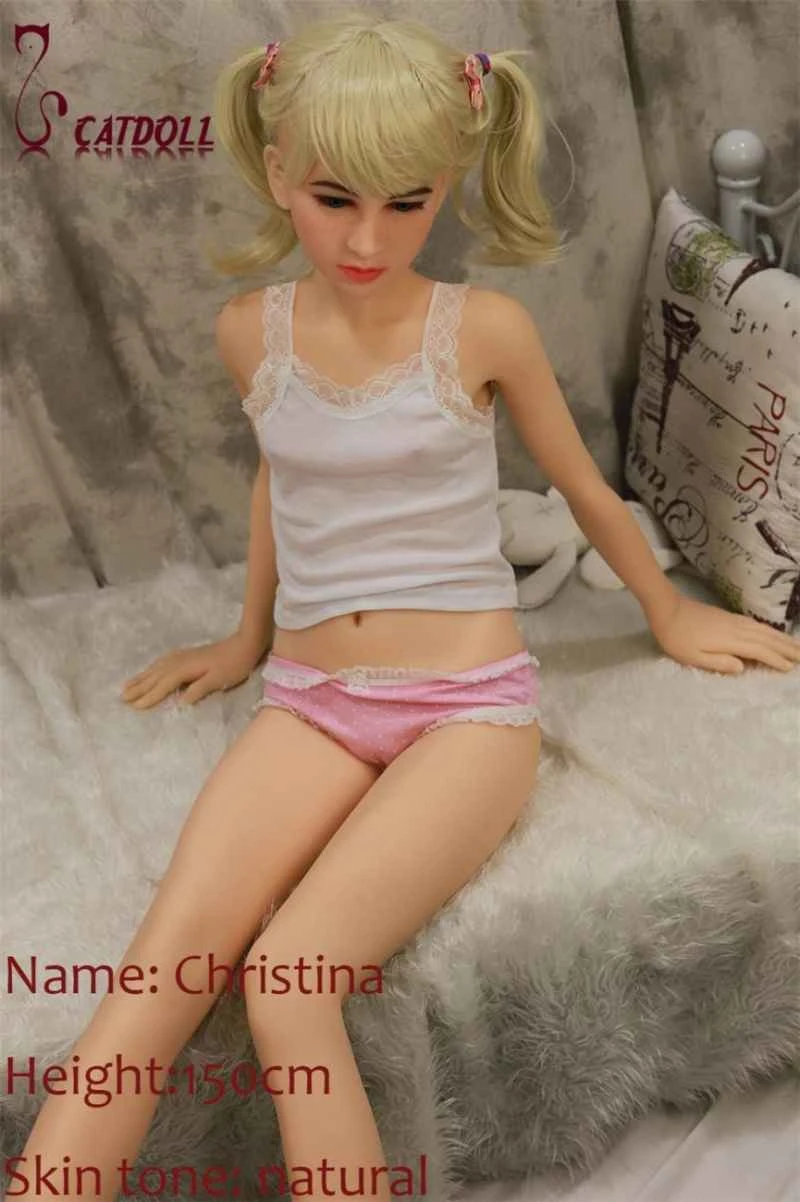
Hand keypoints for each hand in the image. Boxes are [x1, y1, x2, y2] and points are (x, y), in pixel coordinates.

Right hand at [120, 632, 265, 709]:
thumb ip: (198, 690)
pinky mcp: (186, 654)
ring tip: (126, 686)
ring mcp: (182, 656)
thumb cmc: (234, 665)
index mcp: (185, 669)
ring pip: (156, 668)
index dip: (149, 697)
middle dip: (138, 688)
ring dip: (141, 678)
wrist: (244, 643)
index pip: (163, 686)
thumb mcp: (218, 680)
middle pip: (155, 676)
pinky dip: (152, 668)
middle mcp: (179, 661)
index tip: (135, 707)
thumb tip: (179, 701)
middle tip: (122, 698)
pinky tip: (149, 671)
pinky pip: (162, 662)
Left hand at [649, 595, 799, 674]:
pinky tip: (772, 633)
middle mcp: (737, 628)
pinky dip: (769, 630)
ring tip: (795, 645)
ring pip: (764, 630)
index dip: (776, 660)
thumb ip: (719, 663)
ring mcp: (734, 620)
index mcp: (731, 640)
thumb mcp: (693, 657)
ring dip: (781, 638)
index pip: (760, 651)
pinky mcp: (728, 616)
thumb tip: (743, 667)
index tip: (790, 668)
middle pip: (767, 639)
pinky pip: (756, 624)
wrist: (667, 608)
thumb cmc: (676, 637)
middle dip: (786, 648)